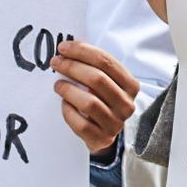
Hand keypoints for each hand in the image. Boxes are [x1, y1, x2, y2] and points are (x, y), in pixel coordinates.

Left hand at [50, 39, 139, 154]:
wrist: (106, 134)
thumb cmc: (103, 101)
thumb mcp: (107, 83)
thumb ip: (95, 68)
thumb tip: (69, 48)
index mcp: (130, 85)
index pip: (106, 62)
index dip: (82, 52)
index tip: (63, 48)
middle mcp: (126, 104)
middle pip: (97, 79)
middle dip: (72, 67)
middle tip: (56, 63)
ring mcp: (115, 123)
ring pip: (89, 103)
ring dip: (69, 90)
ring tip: (58, 85)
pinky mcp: (102, 139)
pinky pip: (81, 124)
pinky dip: (69, 112)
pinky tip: (64, 104)